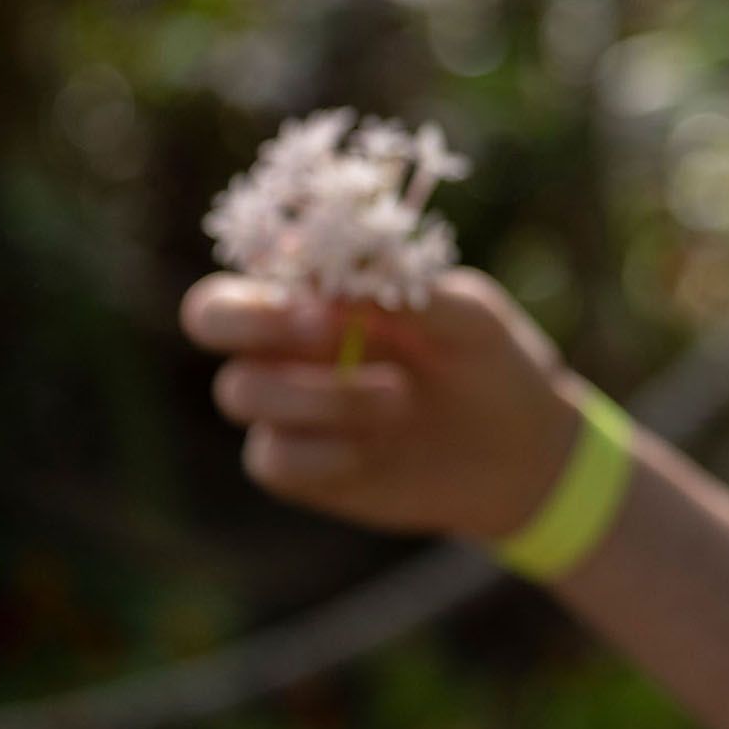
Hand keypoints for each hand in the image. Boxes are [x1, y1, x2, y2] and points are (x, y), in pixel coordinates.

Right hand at [180, 267, 585, 543]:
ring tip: (400, 398)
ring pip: (241, 391)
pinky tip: (371, 453)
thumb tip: (340, 280)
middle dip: (247, 322)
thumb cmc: (490, 361)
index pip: (255, 261)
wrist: (519, 449)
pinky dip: (319, 454)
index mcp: (323, 290)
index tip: (319, 297)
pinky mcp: (301, 466)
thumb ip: (408, 289)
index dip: (266, 271)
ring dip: (319, 394)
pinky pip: (269, 458)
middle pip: (210, 316)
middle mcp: (291, 341)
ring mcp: (289, 405)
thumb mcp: (468, 316)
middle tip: (322, 330)